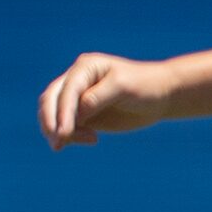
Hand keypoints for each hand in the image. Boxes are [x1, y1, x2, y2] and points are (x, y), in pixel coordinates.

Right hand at [39, 51, 171, 148]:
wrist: (161, 96)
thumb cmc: (145, 85)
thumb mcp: (124, 87)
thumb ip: (97, 98)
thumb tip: (77, 114)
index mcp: (85, 68)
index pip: (66, 91)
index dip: (62, 113)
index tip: (64, 134)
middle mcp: (76, 80)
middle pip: (50, 101)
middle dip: (50, 122)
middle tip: (57, 143)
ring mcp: (76, 98)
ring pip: (53, 115)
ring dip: (59, 131)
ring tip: (88, 140)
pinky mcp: (81, 114)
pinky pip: (65, 126)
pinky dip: (70, 136)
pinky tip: (92, 139)